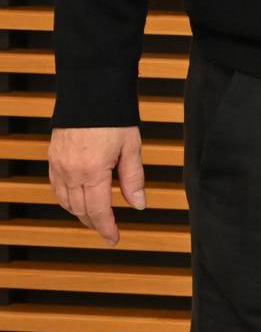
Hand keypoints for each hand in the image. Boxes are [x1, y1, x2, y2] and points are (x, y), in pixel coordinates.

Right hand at [48, 125, 145, 244]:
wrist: (91, 92)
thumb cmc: (114, 117)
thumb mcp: (131, 147)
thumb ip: (133, 179)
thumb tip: (138, 205)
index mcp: (93, 171)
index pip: (98, 210)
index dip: (106, 228)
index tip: (114, 239)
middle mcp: (71, 172)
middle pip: (80, 210)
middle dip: (94, 223)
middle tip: (108, 231)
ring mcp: (58, 166)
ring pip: (65, 202)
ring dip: (79, 213)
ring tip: (95, 218)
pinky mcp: (52, 158)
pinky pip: (56, 188)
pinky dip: (67, 199)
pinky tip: (78, 199)